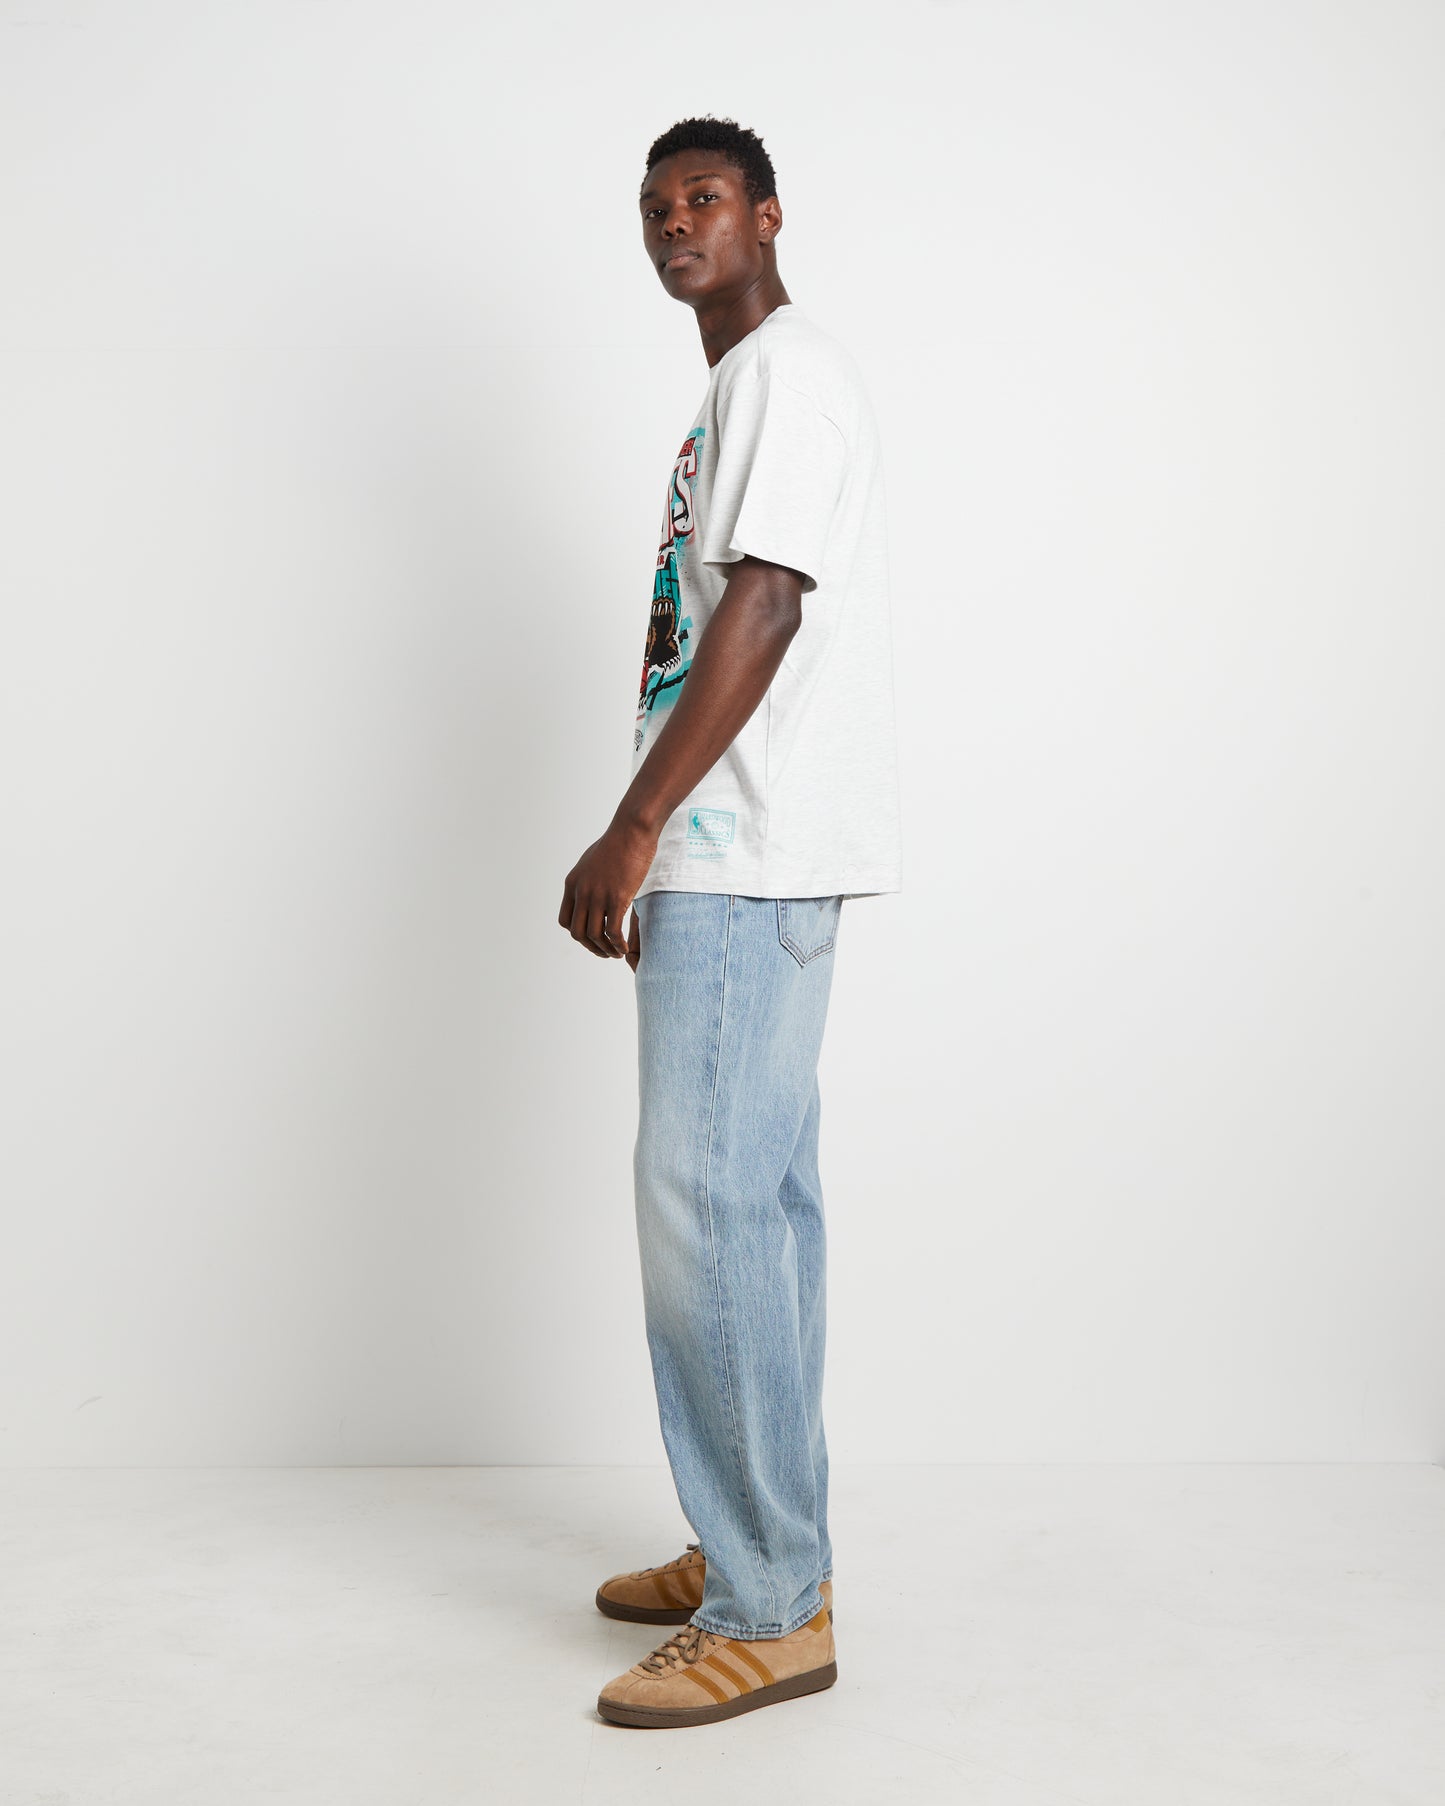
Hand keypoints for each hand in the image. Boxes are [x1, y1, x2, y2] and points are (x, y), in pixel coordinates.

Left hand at [558, 816, 656, 959]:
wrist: (632, 830)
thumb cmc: (618, 842)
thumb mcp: (592, 861)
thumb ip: (588, 878)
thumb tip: (592, 888)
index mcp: (572, 883)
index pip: (565, 920)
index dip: (578, 934)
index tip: (592, 938)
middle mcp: (581, 891)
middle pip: (577, 933)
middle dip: (590, 947)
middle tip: (604, 952)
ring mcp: (598, 896)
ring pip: (595, 935)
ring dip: (605, 950)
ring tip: (616, 953)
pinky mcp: (617, 898)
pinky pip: (613, 932)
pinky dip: (617, 945)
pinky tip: (624, 948)